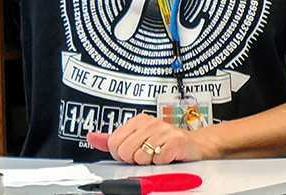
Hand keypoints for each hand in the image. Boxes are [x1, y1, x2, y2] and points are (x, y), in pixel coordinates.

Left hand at [86, 113, 207, 164]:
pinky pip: (158, 161)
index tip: (132, 152)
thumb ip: (112, 139)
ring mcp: (163, 131)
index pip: (114, 143)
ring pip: (140, 158)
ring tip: (157, 155)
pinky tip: (167, 156)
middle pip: (125, 151)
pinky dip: (162, 164)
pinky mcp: (175, 142)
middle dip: (134, 159)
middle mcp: (149, 123)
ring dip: (149, 162)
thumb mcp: (137, 137)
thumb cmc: (165, 142)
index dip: (121, 154)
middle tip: (146, 155)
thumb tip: (91, 137)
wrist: (194, 145)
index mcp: (137, 120)